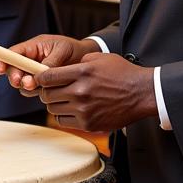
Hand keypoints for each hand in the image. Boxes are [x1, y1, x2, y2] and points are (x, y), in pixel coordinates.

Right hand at [0, 34, 98, 92]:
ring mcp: (35, 74)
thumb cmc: (73, 49)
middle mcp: (31, 61)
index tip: (0, 68)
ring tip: (37, 85)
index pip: (13, 53)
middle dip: (15, 77)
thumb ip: (50, 62)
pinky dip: (39, 92)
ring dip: (28, 86)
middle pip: (14, 70)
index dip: (3, 60)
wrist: (86, 58)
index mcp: (33, 47)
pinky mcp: (42, 85)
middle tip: (23, 81)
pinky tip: (48, 89)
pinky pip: (34, 92)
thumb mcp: (63, 50)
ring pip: (23, 84)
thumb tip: (40, 74)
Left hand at [33, 52, 156, 131]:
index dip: (39, 77)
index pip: (47, 76)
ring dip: (55, 103)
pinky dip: (64, 115)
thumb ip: (78, 61)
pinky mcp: (88, 124)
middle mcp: (80, 91)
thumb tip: (60, 68)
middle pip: (47, 94)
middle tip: (52, 89)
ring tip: (65, 98)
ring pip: (53, 109)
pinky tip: (73, 109)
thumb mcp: (100, 58)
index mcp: (82, 72)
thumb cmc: (122, 74)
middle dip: (46, 91)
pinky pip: (63, 121)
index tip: (39, 78)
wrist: (142, 94)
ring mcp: (84, 109)